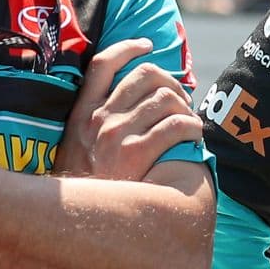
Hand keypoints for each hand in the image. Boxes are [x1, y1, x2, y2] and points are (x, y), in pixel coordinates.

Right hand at [53, 38, 201, 179]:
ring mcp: (117, 135)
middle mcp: (98, 119)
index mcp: (81, 114)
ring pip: (166, 99)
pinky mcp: (136, 153)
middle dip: (170, 82)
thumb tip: (123, 106)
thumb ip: (91, 126)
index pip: (102, 64)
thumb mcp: (75, 150)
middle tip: (180, 98)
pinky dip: (192, 127)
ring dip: (186, 107)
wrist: (83, 223)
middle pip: (144, 76)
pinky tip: (195, 136)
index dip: (127, 48)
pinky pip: (176, 126)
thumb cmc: (87, 188)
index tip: (146, 45)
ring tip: (190, 122)